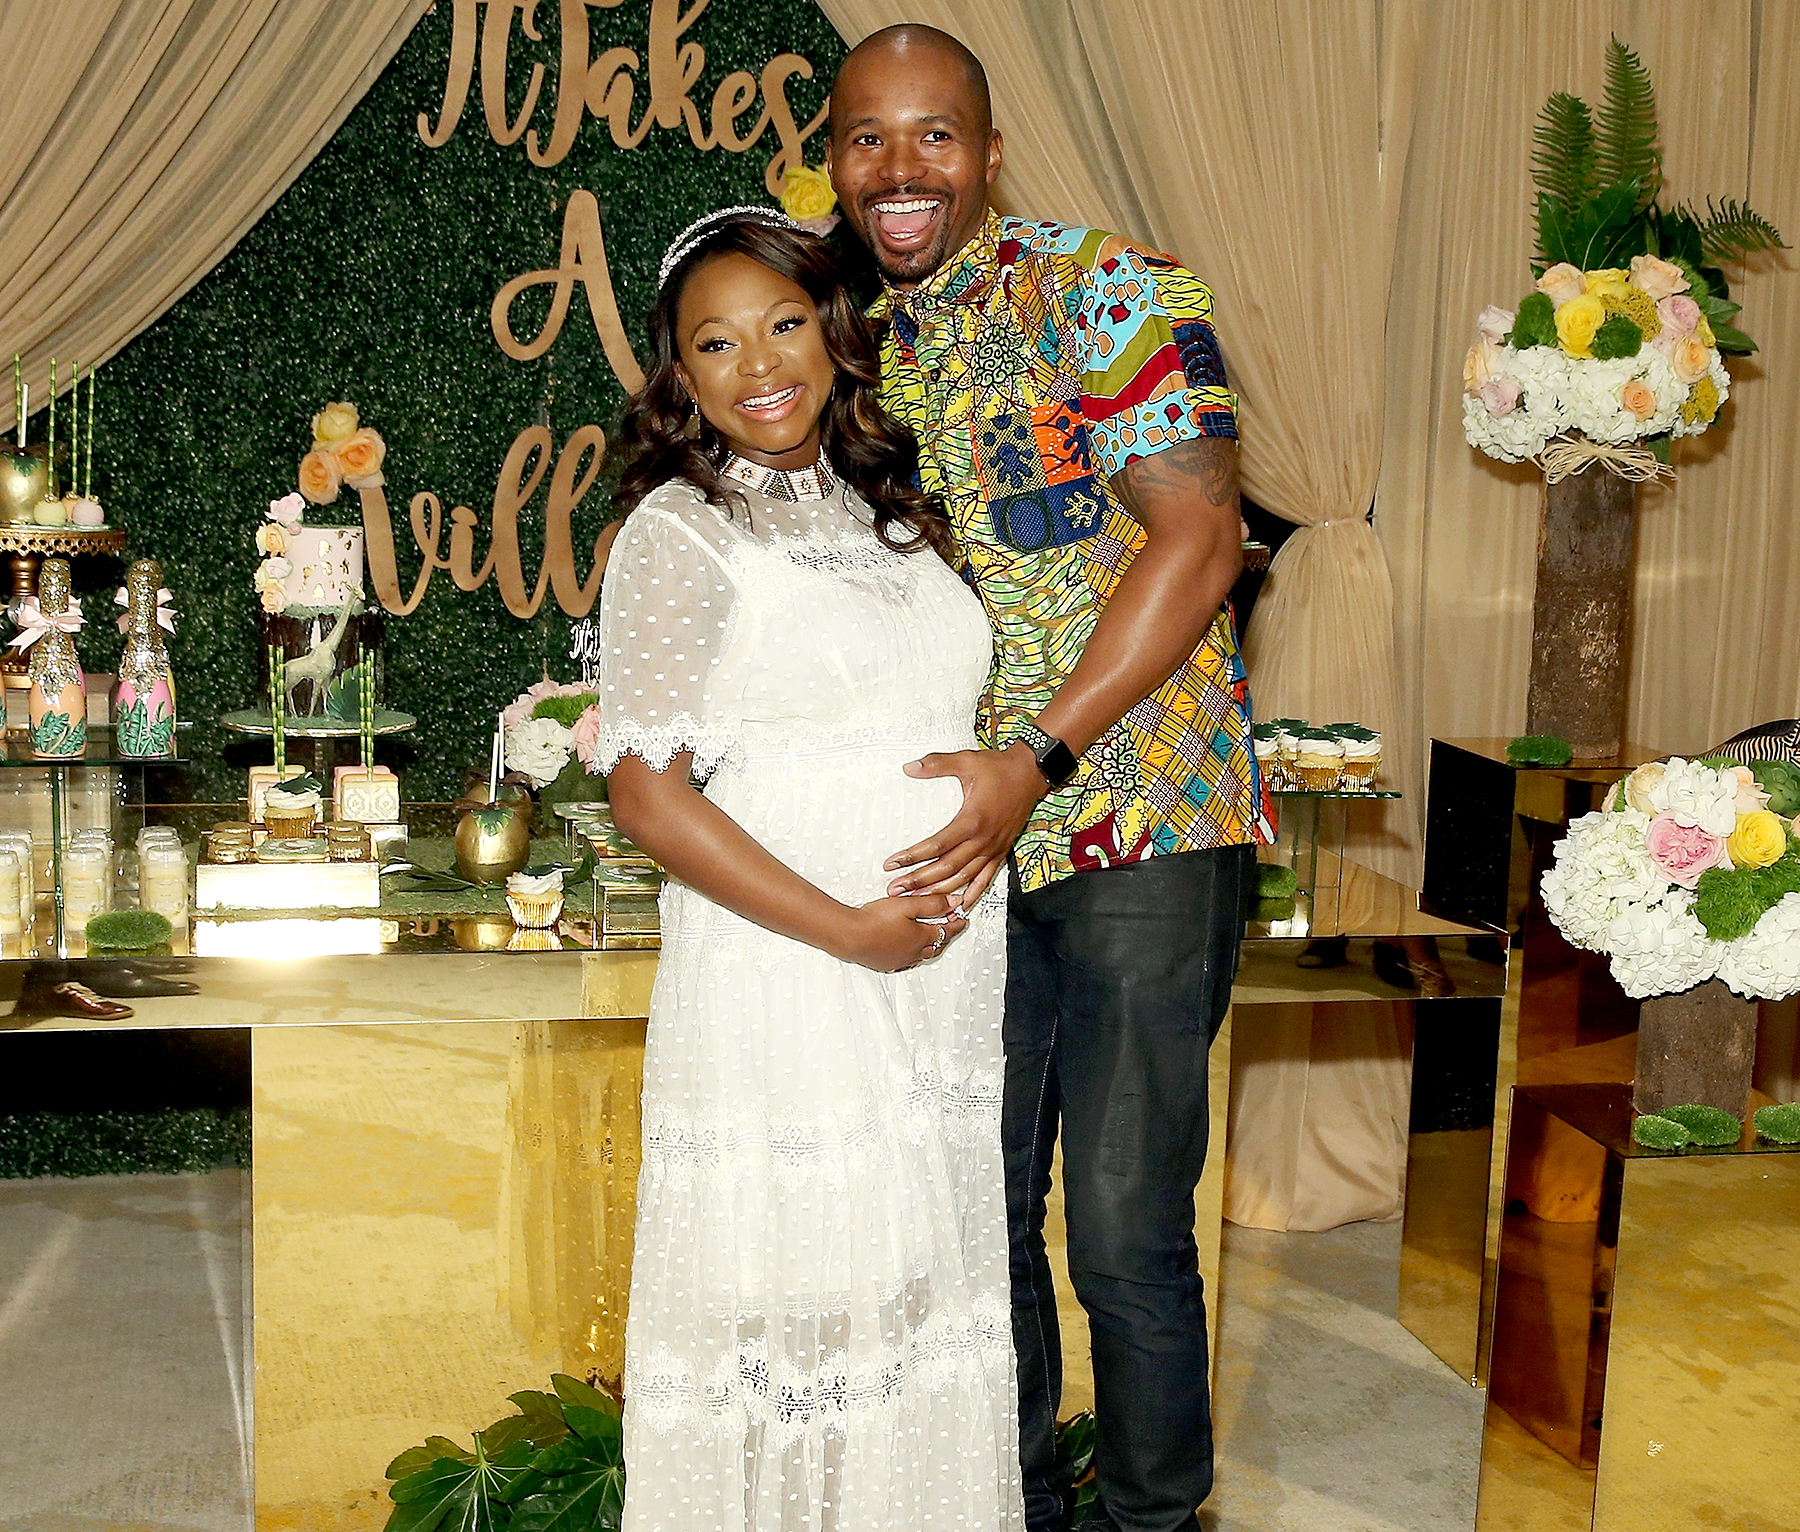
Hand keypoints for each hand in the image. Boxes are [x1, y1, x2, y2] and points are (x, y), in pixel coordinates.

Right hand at [834, 892, 967, 971]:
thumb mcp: (908, 905)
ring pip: (924, 954)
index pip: (947, 930)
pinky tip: (910, 951)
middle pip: (938, 944)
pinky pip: (908, 962)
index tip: (963, 918)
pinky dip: (915, 955)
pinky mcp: (887, 964)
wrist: (850, 935)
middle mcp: (914, 952)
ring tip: (933, 937)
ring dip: (932, 945)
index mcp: (923, 937)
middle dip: (947, 934)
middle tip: (951, 925)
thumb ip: (933, 903)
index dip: (957, 923)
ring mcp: (901, 960)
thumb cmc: (875, 920)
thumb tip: (954, 902)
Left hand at [884, 743, 1045, 903]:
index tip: (892, 863)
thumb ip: (937, 764)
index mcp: (972, 820)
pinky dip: (973, 893)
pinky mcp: (1001, 851)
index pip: (937, 845)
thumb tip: (909, 767)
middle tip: (895, 889)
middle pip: (947, 868)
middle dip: (919, 881)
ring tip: (917, 899)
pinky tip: (960, 905)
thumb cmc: (998, 768)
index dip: (912, 856)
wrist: (1031, 773)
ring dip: (940, 891)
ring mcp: (993, 848)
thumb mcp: (966, 760)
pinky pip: (986, 878)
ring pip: (964, 877)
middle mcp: (983, 839)